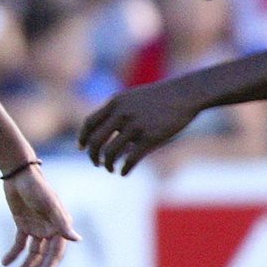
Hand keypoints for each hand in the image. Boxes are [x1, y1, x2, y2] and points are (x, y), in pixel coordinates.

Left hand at [0, 165, 80, 266]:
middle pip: (44, 255)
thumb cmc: (37, 186)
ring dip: (25, 265)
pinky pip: (19, 244)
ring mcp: (36, 228)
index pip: (56, 252)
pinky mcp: (23, 225)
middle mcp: (50, 229)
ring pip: (32, 253)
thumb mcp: (49, 204)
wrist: (19, 173)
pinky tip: (5, 263)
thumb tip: (77, 239)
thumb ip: (61, 222)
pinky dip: (13, 254)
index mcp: (59, 225)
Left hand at [77, 79, 199, 175]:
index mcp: (115, 102)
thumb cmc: (158, 97)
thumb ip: (117, 112)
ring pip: (110, 153)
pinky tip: (124, 172)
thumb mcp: (132, 98)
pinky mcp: (150, 138)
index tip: (82, 148)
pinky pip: (130, 159)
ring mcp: (135, 126)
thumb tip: (105, 133)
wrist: (184, 94)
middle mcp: (122, 114)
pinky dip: (124, 169)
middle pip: (96, 141)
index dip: (83, 138)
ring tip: (111, 169)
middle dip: (93, 155)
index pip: (89, 123)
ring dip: (107, 164)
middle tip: (96, 163)